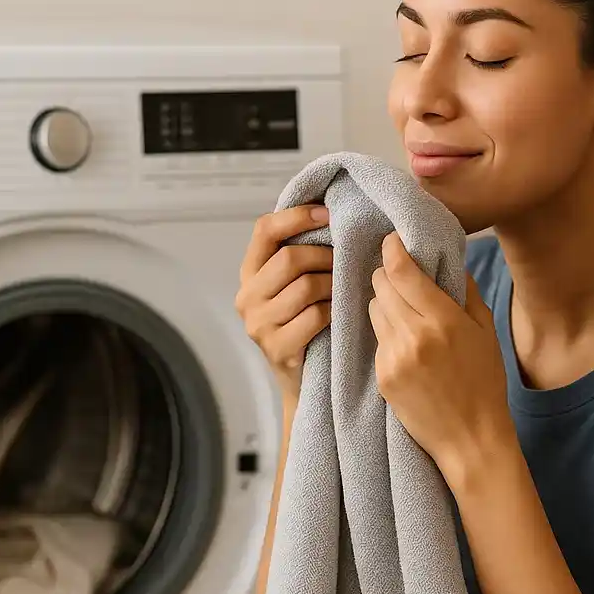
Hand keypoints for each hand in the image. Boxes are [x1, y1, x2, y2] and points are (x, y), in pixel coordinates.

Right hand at [235, 205, 333, 399]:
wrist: (301, 380)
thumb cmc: (304, 324)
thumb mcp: (293, 286)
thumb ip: (300, 256)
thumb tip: (330, 213)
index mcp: (249, 274)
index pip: (264, 230)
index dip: (297, 217)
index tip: (328, 214)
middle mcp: (247, 297)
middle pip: (290, 259)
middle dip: (325, 256)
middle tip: (346, 262)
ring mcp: (259, 325)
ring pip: (306, 287)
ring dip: (334, 285)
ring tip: (344, 290)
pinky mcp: (277, 348)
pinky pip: (315, 316)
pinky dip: (335, 311)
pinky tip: (342, 313)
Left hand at [368, 232, 510, 477]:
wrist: (471, 440)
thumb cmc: (485, 384)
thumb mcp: (486, 331)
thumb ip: (465, 292)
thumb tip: (445, 261)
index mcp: (444, 321)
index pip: (402, 271)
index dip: (392, 249)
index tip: (391, 241)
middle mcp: (414, 336)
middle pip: (381, 285)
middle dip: (388, 276)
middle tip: (401, 278)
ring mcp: (394, 357)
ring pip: (373, 309)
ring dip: (384, 303)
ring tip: (405, 314)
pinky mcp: (382, 376)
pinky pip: (375, 338)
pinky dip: (386, 333)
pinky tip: (405, 345)